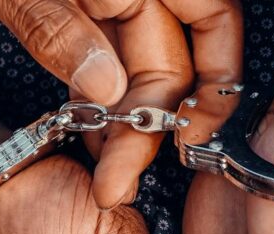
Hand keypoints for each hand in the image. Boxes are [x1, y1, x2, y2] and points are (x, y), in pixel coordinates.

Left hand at [0, 0, 241, 208]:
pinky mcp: (69, 3)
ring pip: (133, 59)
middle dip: (151, 118)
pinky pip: (98, 50)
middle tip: (118, 175)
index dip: (217, 80)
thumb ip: (55, 26)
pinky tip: (86, 127)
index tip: (190, 137)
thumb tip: (107, 87)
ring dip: (124, 116)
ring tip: (104, 169)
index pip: (212, 18)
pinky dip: (96, 92)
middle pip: (170, 51)